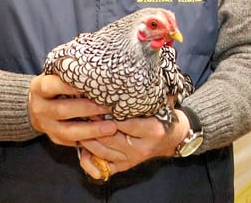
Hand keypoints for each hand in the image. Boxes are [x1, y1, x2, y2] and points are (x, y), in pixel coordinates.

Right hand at [28, 74, 115, 146]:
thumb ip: (71, 73)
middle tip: (109, 107)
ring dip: (91, 130)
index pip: (51, 86)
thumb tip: (97, 69)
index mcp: (39, 88)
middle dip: (87, 109)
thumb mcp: (57, 75)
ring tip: (111, 127)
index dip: (69, 86)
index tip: (90, 84)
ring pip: (67, 131)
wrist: (39, 104)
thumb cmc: (56, 84)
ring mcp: (45, 125)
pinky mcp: (54, 138)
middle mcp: (39, 108)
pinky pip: (71, 142)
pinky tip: (103, 137)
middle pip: (62, 110)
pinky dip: (88, 140)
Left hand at [76, 109, 190, 180]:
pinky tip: (81, 145)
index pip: (124, 123)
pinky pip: (102, 166)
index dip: (106, 113)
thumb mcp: (157, 104)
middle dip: (92, 126)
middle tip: (79, 112)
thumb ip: (141, 98)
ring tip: (77, 125)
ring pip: (102, 152)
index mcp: (152, 131)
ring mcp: (132, 160)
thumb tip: (119, 83)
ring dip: (86, 139)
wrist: (173, 138)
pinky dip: (88, 158)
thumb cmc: (163, 116)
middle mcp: (141, 149)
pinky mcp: (125, 167)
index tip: (93, 102)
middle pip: (110, 138)